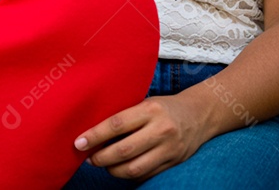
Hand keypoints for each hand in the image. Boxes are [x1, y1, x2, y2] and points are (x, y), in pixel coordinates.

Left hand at [73, 94, 210, 179]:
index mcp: (150, 109)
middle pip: (123, 150)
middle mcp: (161, 130)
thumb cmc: (164, 107)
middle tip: (89, 157)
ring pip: (134, 168)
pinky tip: (120, 169)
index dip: (95, 135)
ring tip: (103, 164)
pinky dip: (129, 175)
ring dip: (113, 170)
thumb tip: (92, 128)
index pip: (116, 124)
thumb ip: (124, 114)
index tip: (79, 142)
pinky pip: (146, 175)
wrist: (199, 115)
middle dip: (100, 157)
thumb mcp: (145, 102)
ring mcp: (169, 149)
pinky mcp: (173, 163)